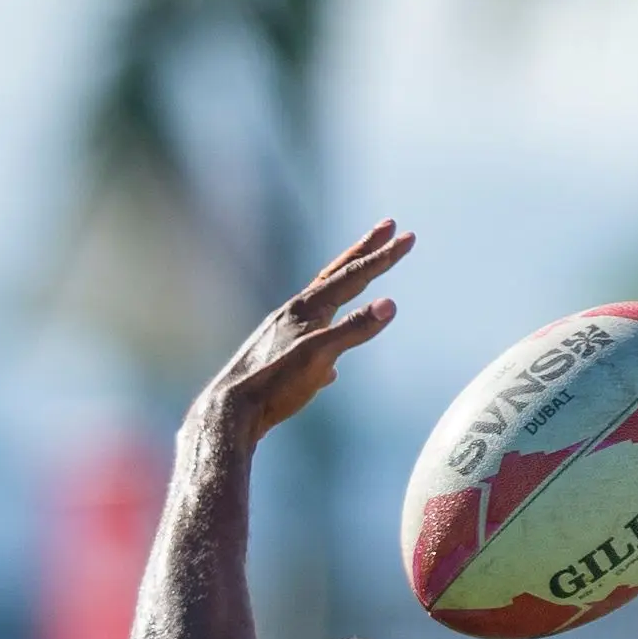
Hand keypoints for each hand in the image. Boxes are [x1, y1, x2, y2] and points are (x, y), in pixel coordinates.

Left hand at [193, 220, 411, 445]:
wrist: (229, 413)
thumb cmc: (274, 383)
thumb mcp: (319, 355)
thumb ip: (354, 329)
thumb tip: (390, 304)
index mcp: (306, 309)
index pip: (352, 276)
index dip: (382, 257)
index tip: (408, 236)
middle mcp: (293, 314)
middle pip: (335, 275)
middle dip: (364, 250)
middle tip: (388, 226)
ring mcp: (284, 337)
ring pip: (320, 307)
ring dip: (344, 291)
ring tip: (357, 282)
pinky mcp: (278, 364)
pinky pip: (309, 346)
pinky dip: (327, 345)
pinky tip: (330, 371)